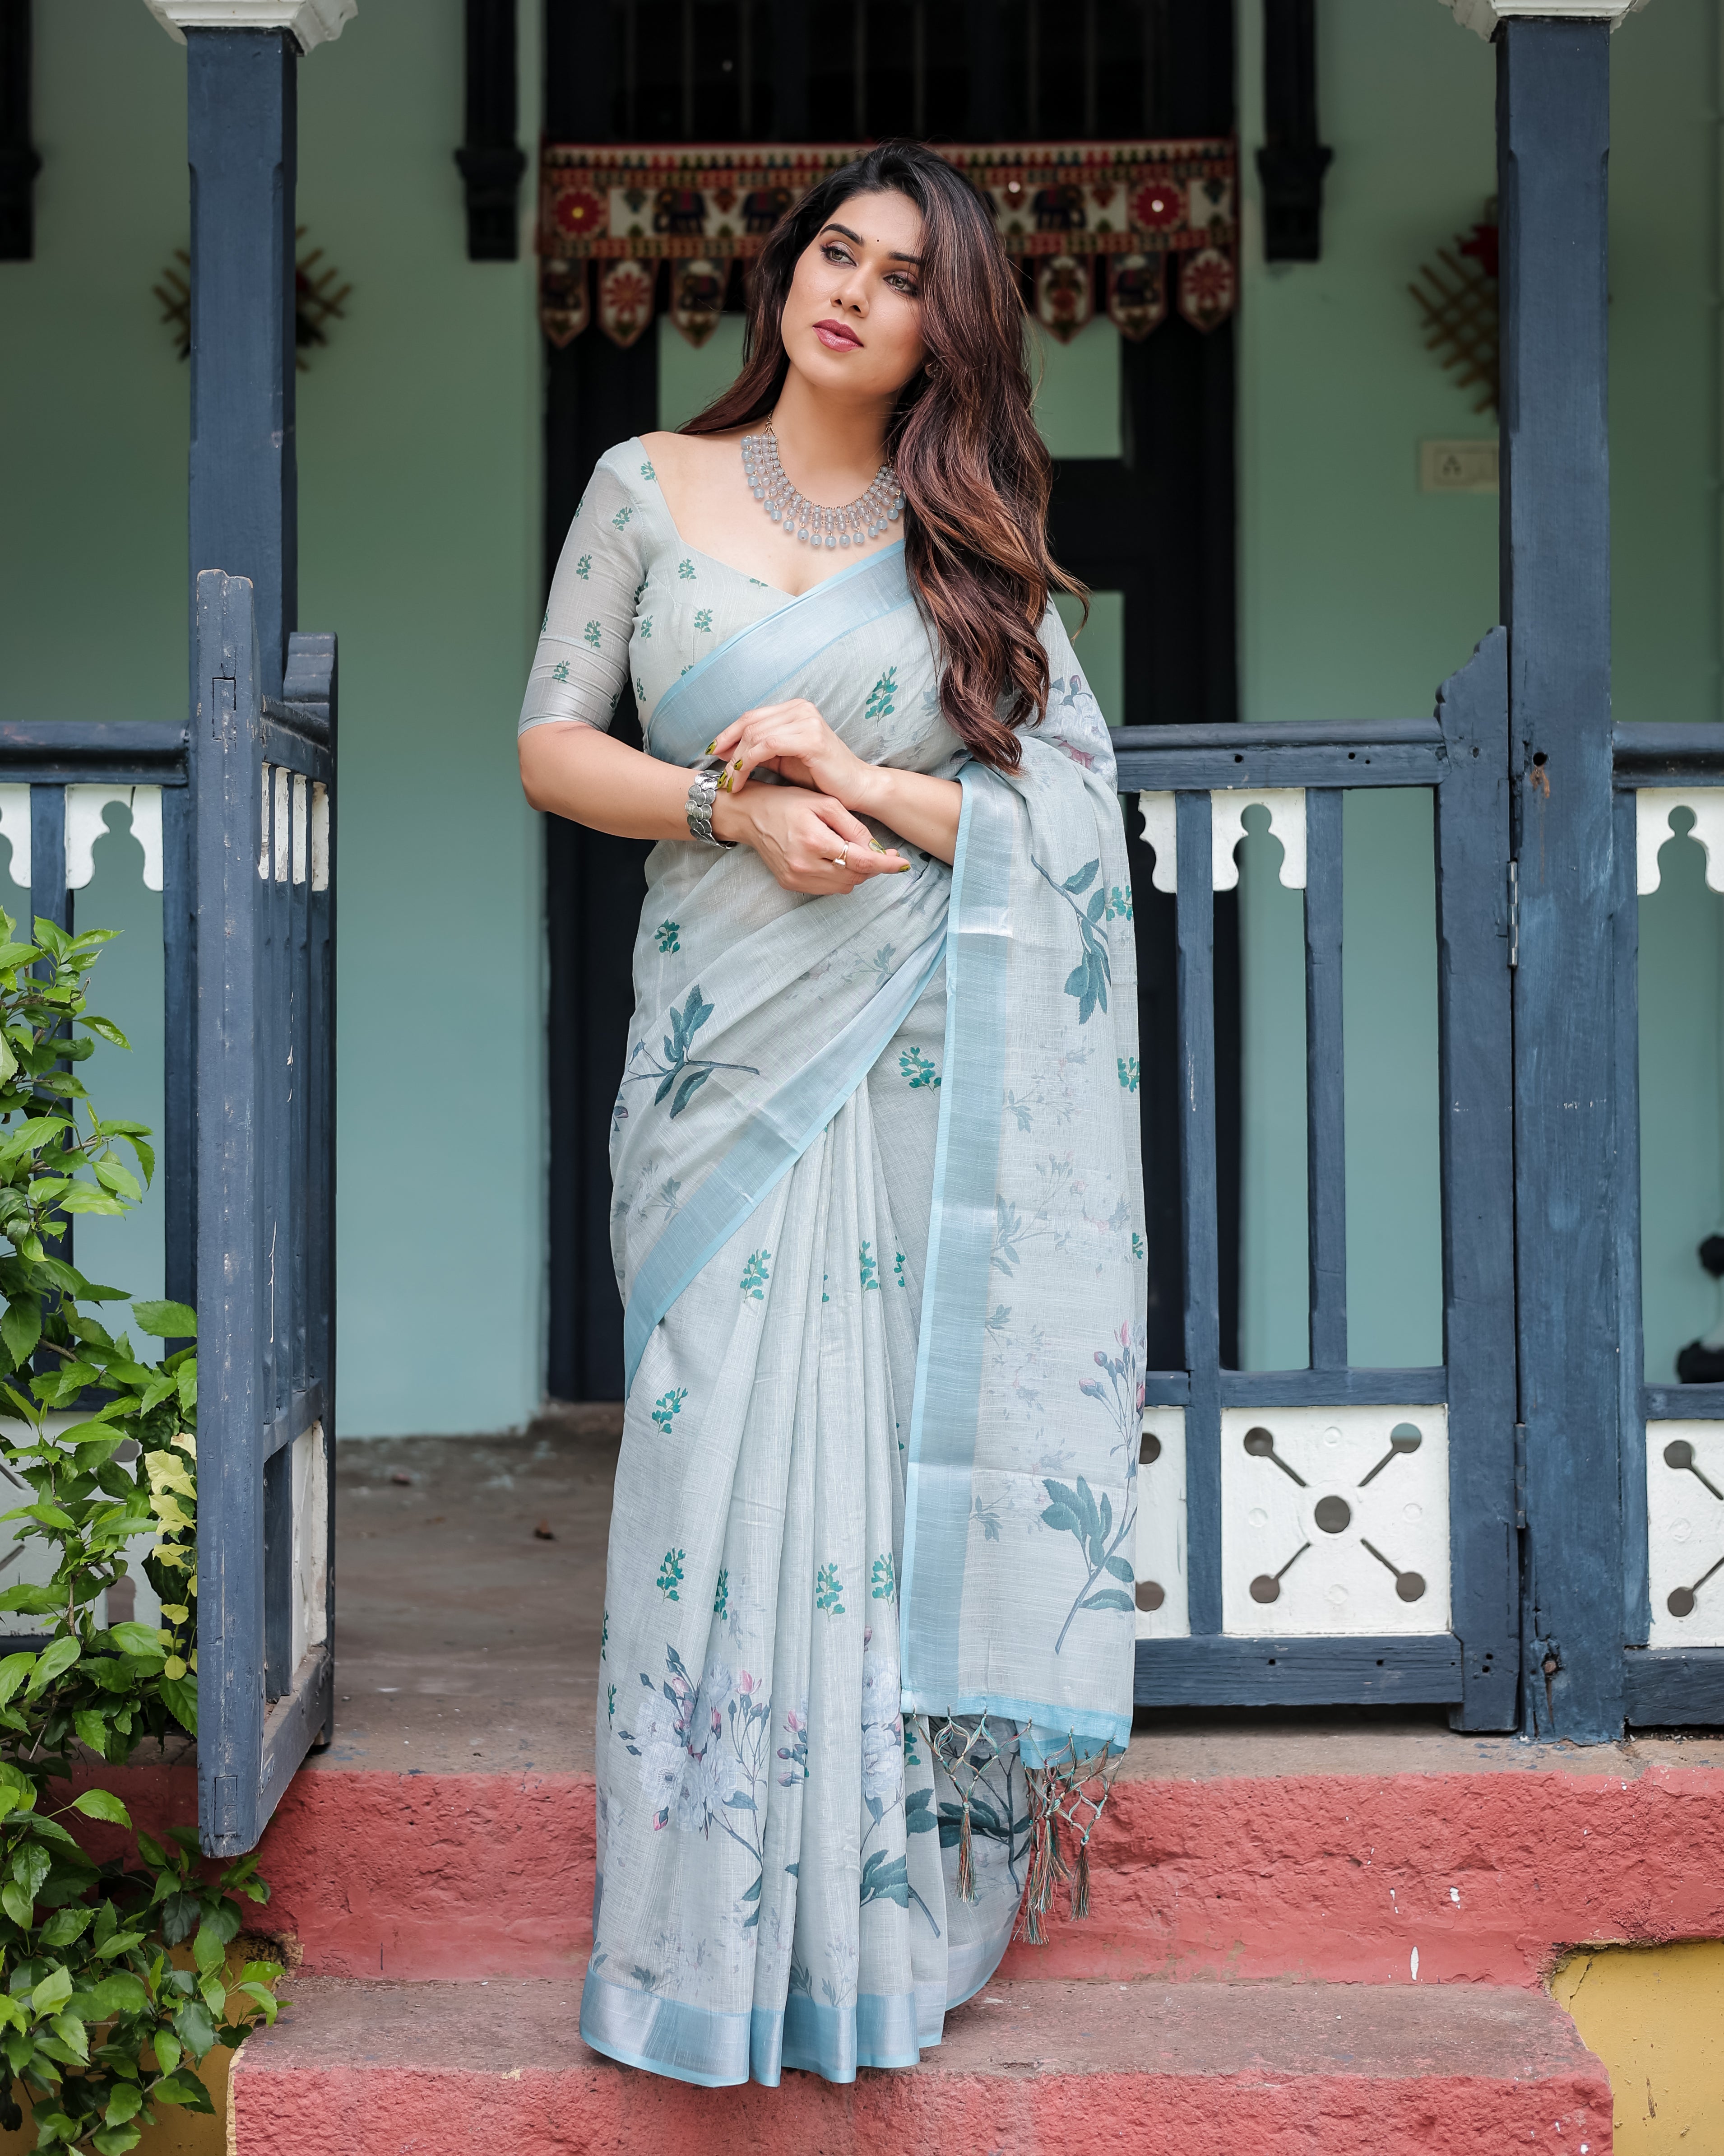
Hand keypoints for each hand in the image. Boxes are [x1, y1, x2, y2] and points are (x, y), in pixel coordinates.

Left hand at [708, 699, 885, 817]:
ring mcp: (806, 720)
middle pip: (749, 723)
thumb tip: (724, 750)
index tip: (713, 755)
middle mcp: (800, 709)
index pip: (751, 716)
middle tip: (719, 776)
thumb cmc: (822, 778)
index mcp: (795, 709)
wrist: (856, 789)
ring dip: (736, 761)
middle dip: (728, 750)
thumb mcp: (784, 760)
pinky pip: (766, 746)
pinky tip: (741, 779)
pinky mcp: (809, 738)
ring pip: (755, 735)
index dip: (728, 734)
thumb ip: (759, 751)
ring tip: (729, 783)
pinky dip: (747, 763)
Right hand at [712, 782, 908, 895]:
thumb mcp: (824, 803)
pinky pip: (826, 888)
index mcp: (814, 841)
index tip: (902, 863)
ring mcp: (796, 878)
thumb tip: (876, 849)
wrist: (749, 815)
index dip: (885, 864)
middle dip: (872, 867)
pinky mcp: (790, 884)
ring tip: (858, 854)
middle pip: (854, 877)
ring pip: (843, 887)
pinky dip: (838, 877)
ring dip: (856, 874)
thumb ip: (852, 826)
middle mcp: (804, 865)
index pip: (861, 862)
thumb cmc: (787, 802)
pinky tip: (837, 861)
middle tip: (881, 852)